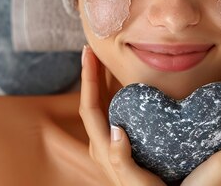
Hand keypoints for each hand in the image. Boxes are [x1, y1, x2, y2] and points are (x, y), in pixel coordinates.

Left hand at [79, 45, 166, 185]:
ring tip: (110, 59)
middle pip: (93, 100)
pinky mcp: (121, 143)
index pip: (88, 106)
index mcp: (101, 147)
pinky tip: (129, 85)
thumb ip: (119, 157)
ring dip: (105, 81)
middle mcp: (102, 142)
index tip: (88, 53)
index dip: (88, 78)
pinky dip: (117, 94)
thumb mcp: (132, 179)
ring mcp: (111, 142)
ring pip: (104, 104)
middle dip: (93, 73)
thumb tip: (116, 130)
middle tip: (97, 48)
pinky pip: (115, 112)